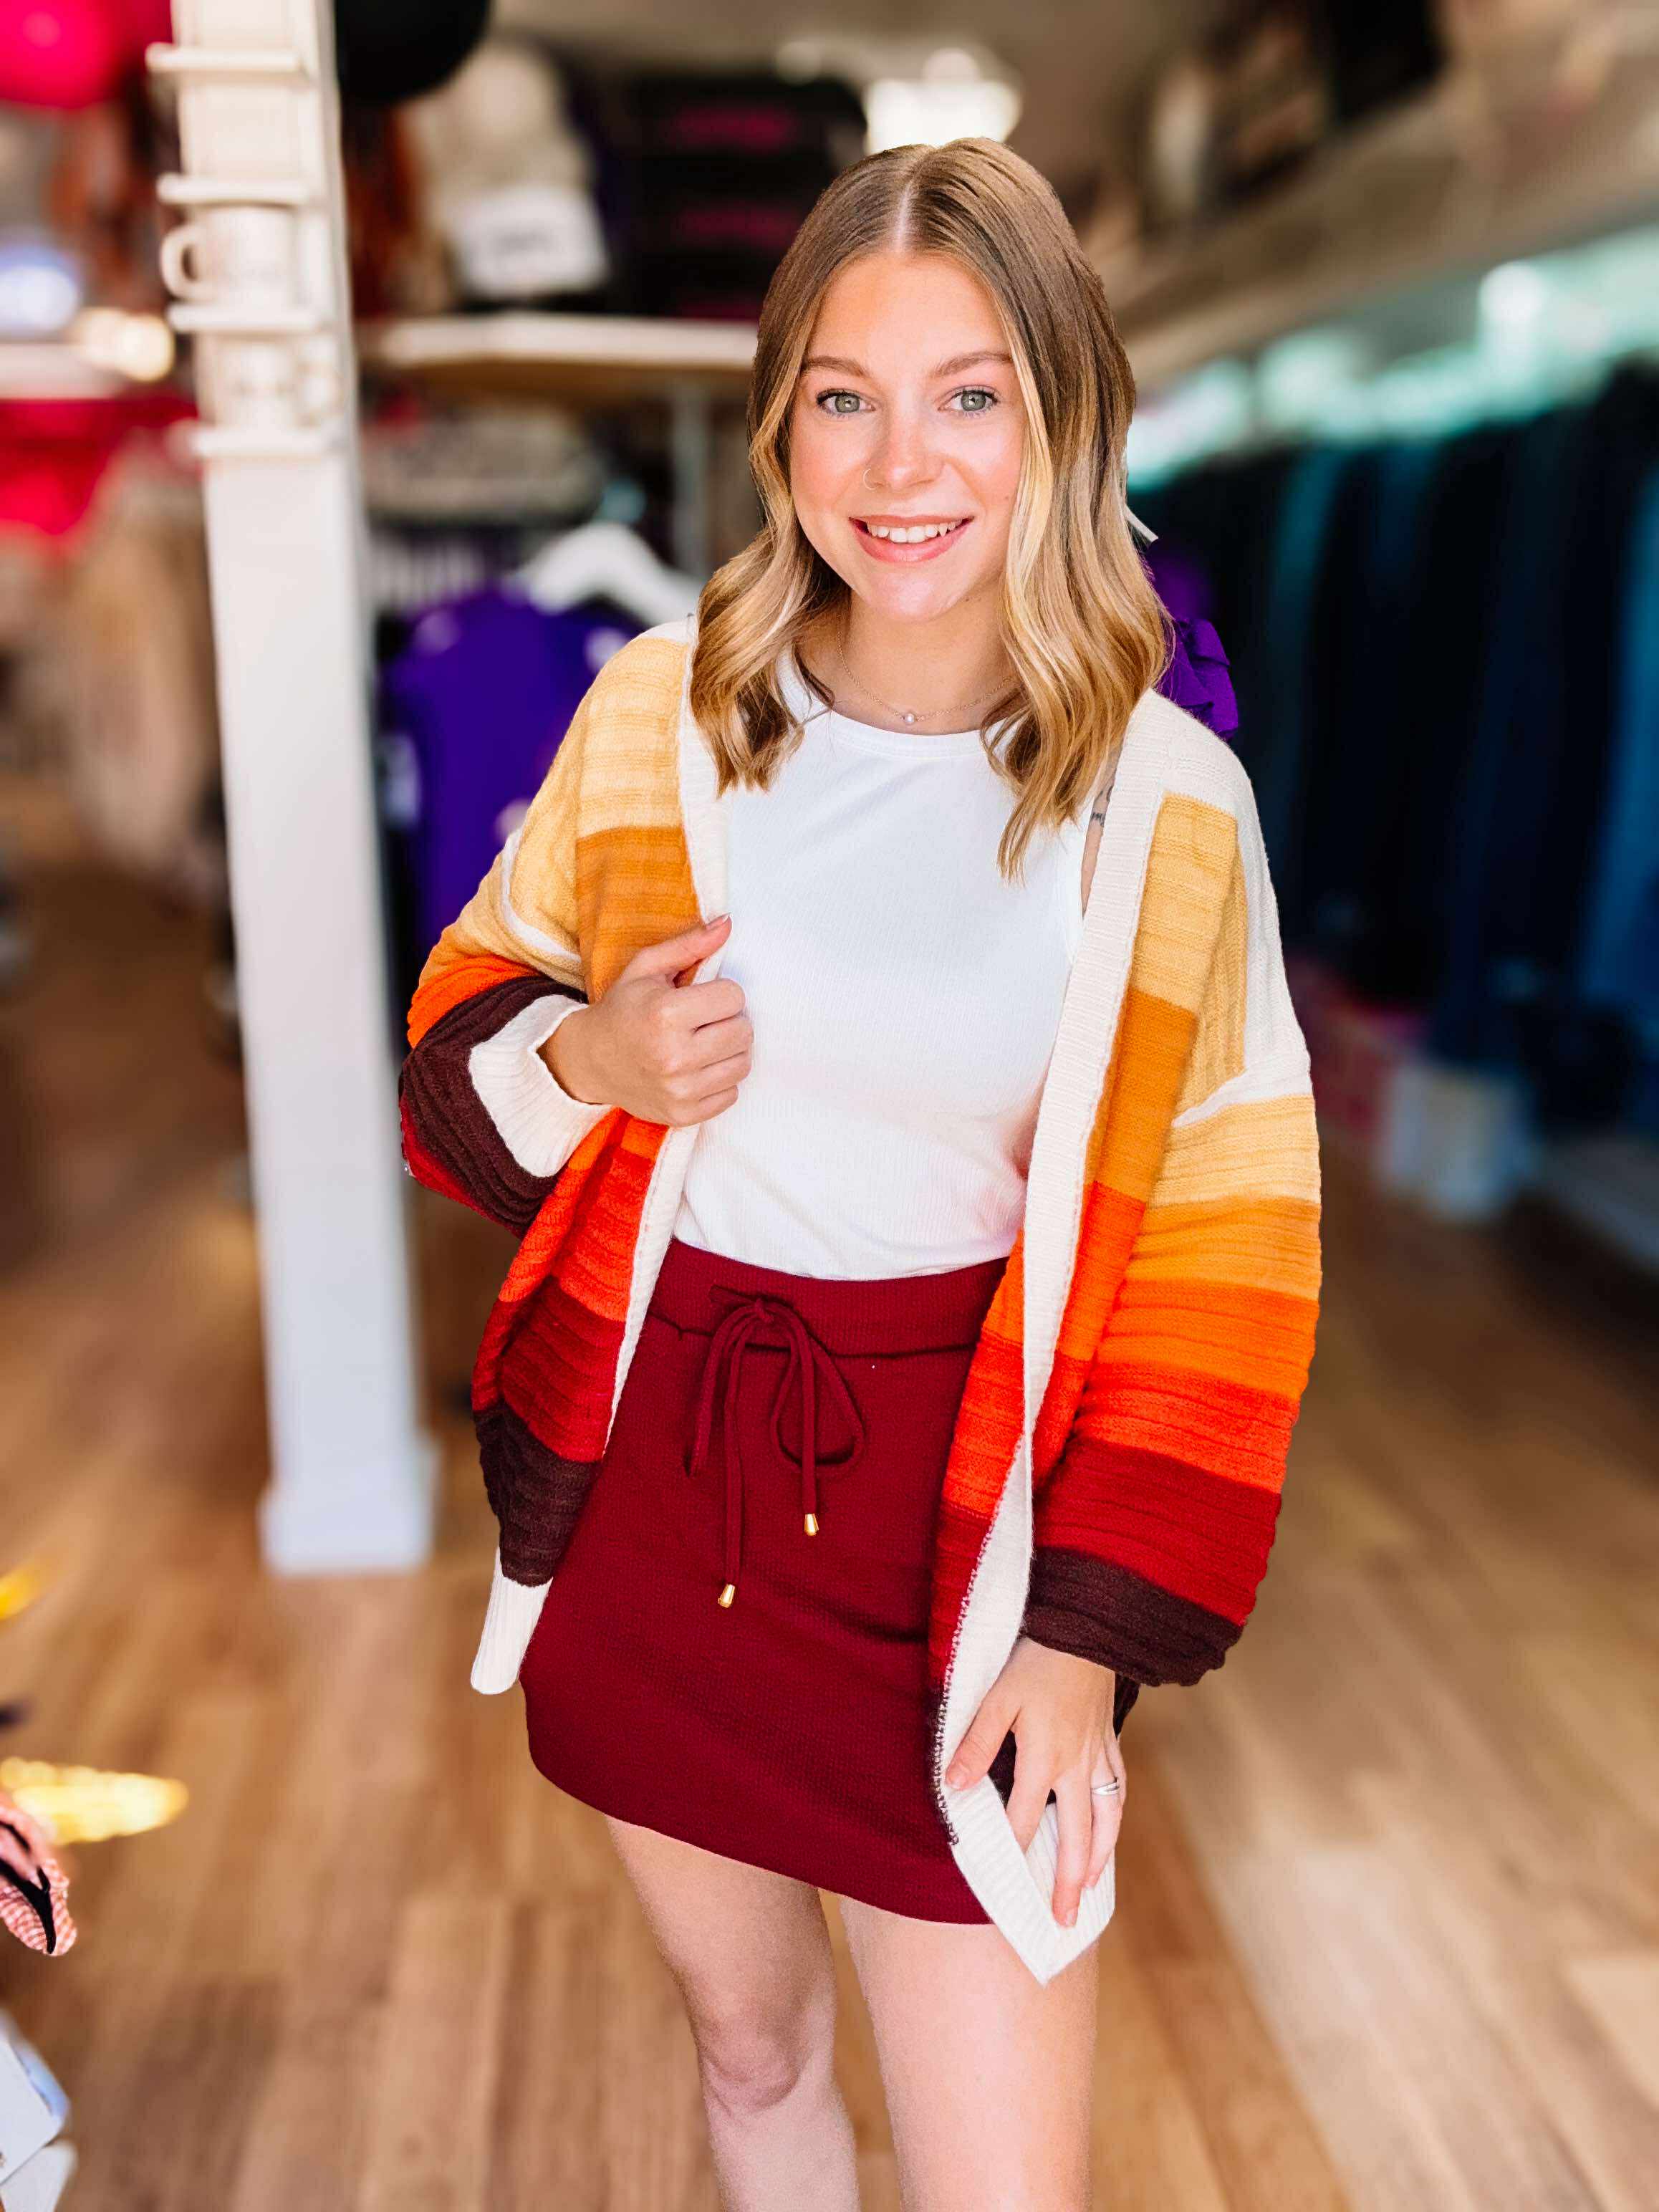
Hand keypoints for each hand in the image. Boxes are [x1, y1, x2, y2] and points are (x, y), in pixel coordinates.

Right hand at [543, 914, 751, 1125]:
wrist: (591, 1060)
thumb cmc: (624, 1009)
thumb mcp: (647, 968)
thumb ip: (689, 945)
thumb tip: (728, 923)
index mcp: (665, 1014)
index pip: (734, 997)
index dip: (722, 993)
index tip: (702, 997)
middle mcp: (674, 1056)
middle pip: (744, 1032)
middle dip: (730, 1020)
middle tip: (705, 1020)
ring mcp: (679, 1090)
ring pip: (742, 1064)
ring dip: (729, 1050)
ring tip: (704, 1042)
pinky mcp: (684, 1114)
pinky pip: (731, 1094)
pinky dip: (720, 1080)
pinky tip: (698, 1068)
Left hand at [943, 1636, 1125, 1928]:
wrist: (1085, 1629)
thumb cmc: (1036, 1661)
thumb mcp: (997, 1697)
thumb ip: (977, 1744)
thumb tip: (956, 1788)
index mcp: (1044, 1759)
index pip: (1025, 1820)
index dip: (1013, 1853)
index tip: (1001, 1885)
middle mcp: (1076, 1767)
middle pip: (1076, 1837)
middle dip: (1069, 1882)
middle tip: (1064, 1920)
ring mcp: (1098, 1756)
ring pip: (1105, 1820)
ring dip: (1099, 1858)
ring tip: (1091, 1888)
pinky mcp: (1110, 1741)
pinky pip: (1117, 1790)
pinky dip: (1113, 1816)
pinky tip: (1109, 1828)